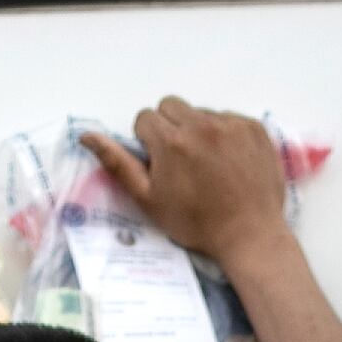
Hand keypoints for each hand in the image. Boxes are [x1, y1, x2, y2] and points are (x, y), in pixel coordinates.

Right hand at [85, 98, 292, 267]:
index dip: (147, 142)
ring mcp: (231, 124)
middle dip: (169, 128)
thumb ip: (118, 164)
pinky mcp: (254, 127)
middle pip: (171, 106)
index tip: (160, 164)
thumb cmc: (194, 223)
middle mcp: (201, 124)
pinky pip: (229, 118)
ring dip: (198, 130)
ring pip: (200, 111)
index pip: (145, 118)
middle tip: (181, 160)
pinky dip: (225, 134)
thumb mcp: (148, 199)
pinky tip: (229, 161)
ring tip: (208, 164)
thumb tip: (87, 135)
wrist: (249, 235)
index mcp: (171, 141)